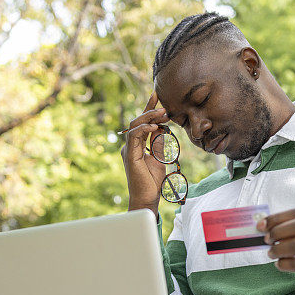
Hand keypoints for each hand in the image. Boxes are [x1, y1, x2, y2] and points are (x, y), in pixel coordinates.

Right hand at [120, 92, 169, 215]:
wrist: (147, 198)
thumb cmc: (152, 182)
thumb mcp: (159, 158)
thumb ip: (158, 143)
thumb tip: (162, 128)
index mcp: (137, 145)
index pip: (142, 123)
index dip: (149, 108)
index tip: (157, 95)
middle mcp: (130, 146)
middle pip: (137, 121)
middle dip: (151, 111)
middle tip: (165, 107)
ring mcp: (128, 150)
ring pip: (134, 125)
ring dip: (149, 117)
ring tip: (163, 113)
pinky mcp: (130, 156)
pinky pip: (134, 136)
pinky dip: (144, 129)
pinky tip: (155, 126)